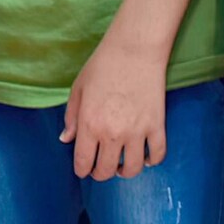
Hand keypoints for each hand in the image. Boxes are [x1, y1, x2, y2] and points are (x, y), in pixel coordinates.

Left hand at [61, 37, 166, 179]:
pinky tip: (144, 157)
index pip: (83, 162)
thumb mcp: (78, 89)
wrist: (134, 50)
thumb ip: (71, 117)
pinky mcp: (157, 125)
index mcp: (89, 125)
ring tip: (121, 164)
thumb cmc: (103, 66)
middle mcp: (112, 133)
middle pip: (106, 170)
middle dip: (100, 173)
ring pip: (132, 169)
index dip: (82, 170)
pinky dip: (151, 161)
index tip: (83, 169)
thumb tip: (66, 139)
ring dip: (124, 171)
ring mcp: (137, 131)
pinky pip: (157, 155)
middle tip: (101, 167)